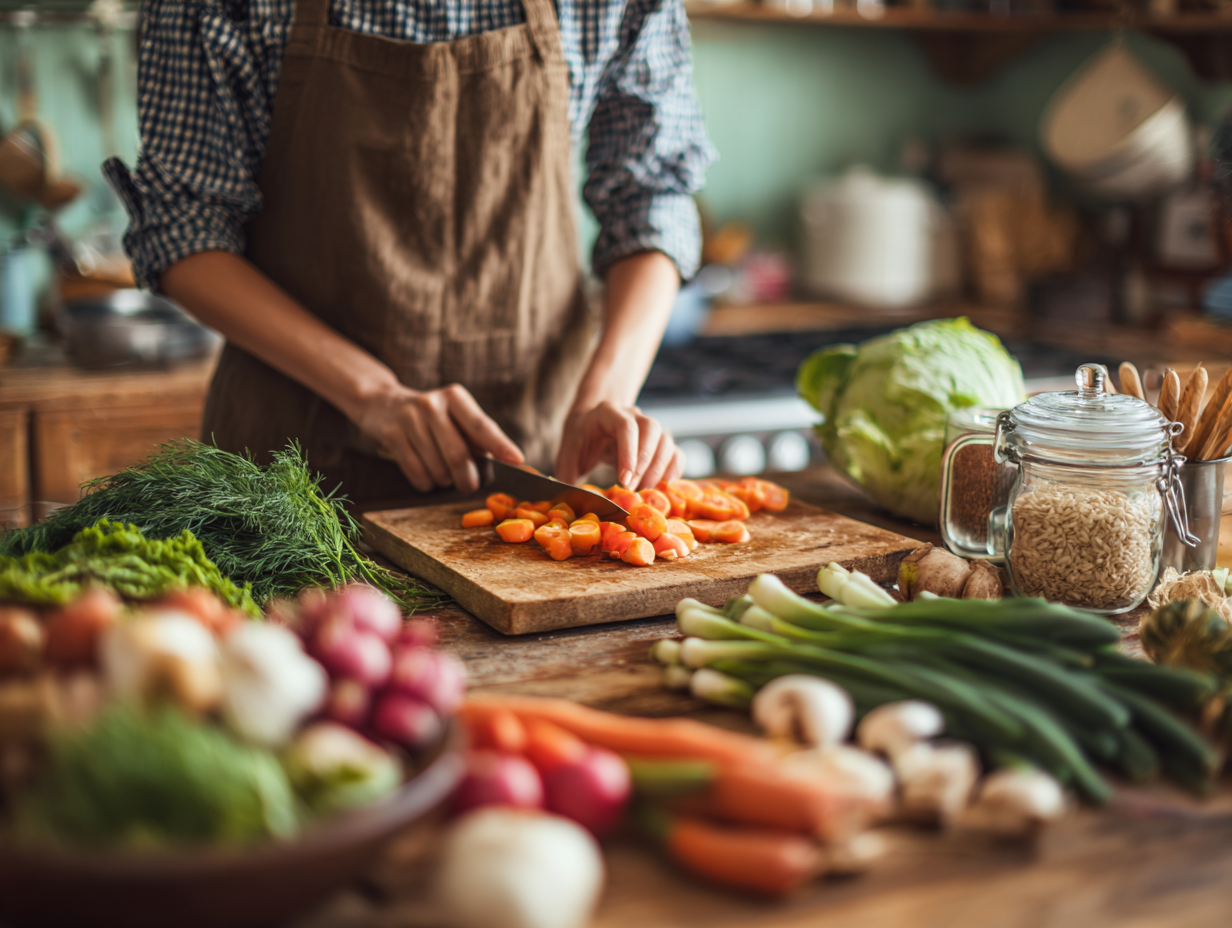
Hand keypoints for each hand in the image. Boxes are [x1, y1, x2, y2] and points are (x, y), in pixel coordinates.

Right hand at [355, 382, 523, 493]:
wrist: (382, 403)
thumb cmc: (430, 417)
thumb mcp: (454, 416)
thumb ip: (476, 436)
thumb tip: (503, 462)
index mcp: (455, 398)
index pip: (481, 425)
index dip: (500, 444)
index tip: (517, 460)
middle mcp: (432, 404)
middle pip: (457, 453)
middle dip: (467, 478)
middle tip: (470, 487)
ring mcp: (410, 418)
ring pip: (436, 467)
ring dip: (444, 481)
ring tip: (444, 477)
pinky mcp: (391, 434)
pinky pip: (415, 471)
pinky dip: (426, 483)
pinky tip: (428, 480)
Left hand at [555, 400, 683, 489]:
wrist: (592, 423)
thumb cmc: (580, 439)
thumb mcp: (568, 453)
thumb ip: (566, 473)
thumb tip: (569, 498)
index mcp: (609, 413)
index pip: (626, 426)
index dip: (628, 453)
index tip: (624, 480)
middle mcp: (634, 415)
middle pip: (651, 429)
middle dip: (645, 462)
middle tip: (634, 488)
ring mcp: (650, 427)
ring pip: (666, 441)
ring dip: (659, 469)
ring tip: (646, 490)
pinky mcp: (660, 442)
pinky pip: (675, 453)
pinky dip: (674, 470)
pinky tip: (663, 487)